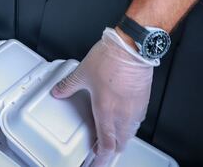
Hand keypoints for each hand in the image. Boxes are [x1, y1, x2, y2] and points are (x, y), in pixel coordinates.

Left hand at [51, 28, 156, 166]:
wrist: (132, 48)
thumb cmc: (111, 58)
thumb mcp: (82, 73)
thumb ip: (68, 85)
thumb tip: (58, 91)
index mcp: (106, 111)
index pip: (105, 145)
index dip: (100, 159)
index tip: (96, 163)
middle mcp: (122, 114)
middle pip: (119, 143)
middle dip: (111, 151)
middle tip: (102, 152)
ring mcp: (135, 108)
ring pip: (130, 133)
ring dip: (121, 139)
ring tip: (113, 138)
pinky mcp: (143, 100)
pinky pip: (137, 121)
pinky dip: (130, 126)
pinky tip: (125, 119)